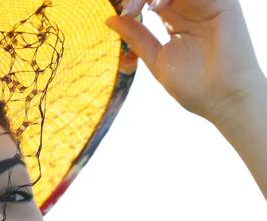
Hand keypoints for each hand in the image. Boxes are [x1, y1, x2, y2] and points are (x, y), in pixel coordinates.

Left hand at [105, 0, 263, 123]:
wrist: (221, 99)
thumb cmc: (192, 85)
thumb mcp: (156, 58)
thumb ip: (136, 36)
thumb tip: (110, 19)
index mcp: (174, 18)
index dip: (133, 1)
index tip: (119, 14)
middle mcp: (190, 6)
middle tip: (126, 10)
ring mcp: (205, 2)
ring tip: (137, 9)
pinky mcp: (222, 2)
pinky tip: (158, 7)